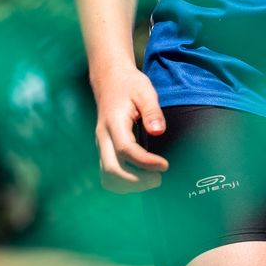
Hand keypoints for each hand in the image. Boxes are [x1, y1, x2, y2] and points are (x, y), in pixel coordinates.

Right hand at [92, 66, 169, 192]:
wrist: (109, 80)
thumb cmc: (129, 85)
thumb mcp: (145, 91)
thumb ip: (152, 111)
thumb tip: (159, 132)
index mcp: (114, 122)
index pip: (126, 149)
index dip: (145, 162)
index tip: (165, 165)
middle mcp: (103, 137)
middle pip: (112, 169)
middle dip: (136, 180)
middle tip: (159, 179)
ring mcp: (101, 145)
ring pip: (107, 176)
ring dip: (128, 185)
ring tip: (152, 180)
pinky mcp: (104, 149)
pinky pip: (107, 173)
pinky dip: (123, 182)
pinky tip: (141, 177)